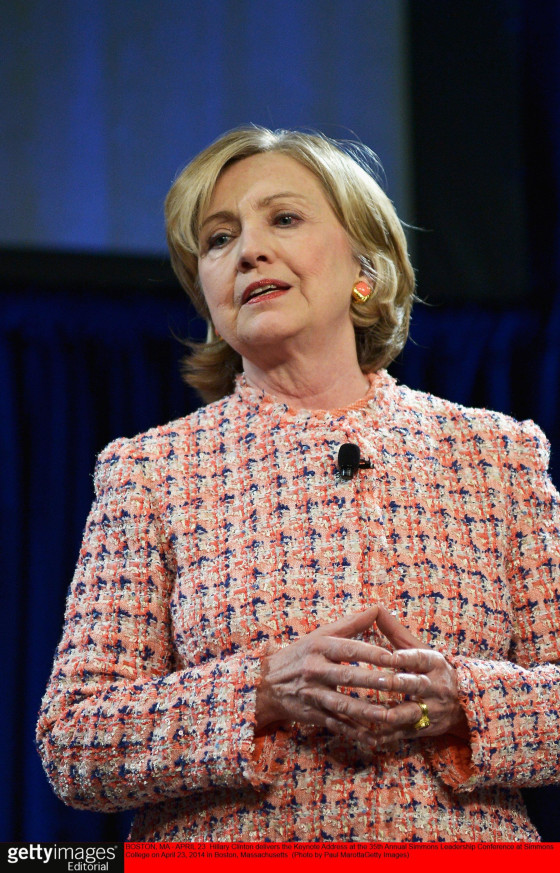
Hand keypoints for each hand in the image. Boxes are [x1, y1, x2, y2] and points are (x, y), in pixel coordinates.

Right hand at [255, 605, 467, 747]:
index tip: (394, 657)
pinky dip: (355, 733)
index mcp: (319, 647)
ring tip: (391, 715)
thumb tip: (377, 609)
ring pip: (344, 704)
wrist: (267, 684)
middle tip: (398, 684)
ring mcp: (313, 695)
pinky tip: (374, 739)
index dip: (372, 653)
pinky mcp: (313, 715)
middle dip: (373, 681)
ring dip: (368, 711)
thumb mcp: (320, 635)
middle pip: (348, 676)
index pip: (349, 649)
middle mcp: (314, 670)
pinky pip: (337, 725)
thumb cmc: (300, 654)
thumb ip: (351, 624)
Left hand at [362, 605, 468, 746]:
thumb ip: (396, 632)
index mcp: (435, 664)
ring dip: (390, 714)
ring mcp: (430, 711)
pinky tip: (364, 734)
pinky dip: (383, 735)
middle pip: (416, 686)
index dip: (405, 657)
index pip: (420, 658)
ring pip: (410, 714)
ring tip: (371, 713)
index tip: (389, 656)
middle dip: (397, 684)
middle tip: (377, 681)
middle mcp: (435, 688)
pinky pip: (401, 735)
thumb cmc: (431, 670)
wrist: (463, 705)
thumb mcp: (419, 649)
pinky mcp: (422, 731)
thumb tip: (375, 608)